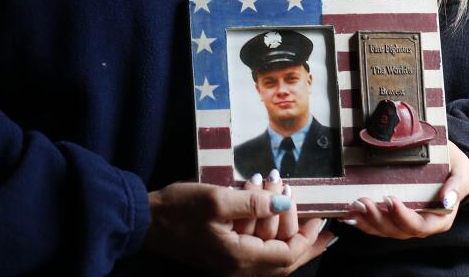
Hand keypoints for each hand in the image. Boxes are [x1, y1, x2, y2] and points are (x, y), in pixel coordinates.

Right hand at [143, 181, 332, 275]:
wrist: (145, 220)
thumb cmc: (179, 208)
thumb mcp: (216, 199)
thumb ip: (254, 203)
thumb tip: (285, 205)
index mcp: (239, 259)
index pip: (286, 255)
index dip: (308, 238)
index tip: (323, 219)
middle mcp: (237, 269)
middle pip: (283, 262)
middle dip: (305, 240)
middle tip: (322, 222)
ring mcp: (230, 265)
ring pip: (272, 257)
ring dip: (285, 230)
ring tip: (293, 203)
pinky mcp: (224, 257)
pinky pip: (258, 251)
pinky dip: (270, 234)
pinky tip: (273, 214)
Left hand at [345, 141, 468, 238]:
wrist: (446, 161)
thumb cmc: (454, 166)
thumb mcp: (462, 171)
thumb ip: (457, 185)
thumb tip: (447, 200)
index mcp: (440, 218)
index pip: (419, 226)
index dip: (403, 217)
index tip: (390, 200)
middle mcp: (421, 223)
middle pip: (397, 230)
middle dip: (378, 218)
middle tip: (363, 201)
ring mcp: (405, 221)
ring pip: (384, 229)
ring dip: (366, 220)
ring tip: (353, 206)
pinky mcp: (392, 216)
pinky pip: (376, 224)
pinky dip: (361, 220)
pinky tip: (348, 212)